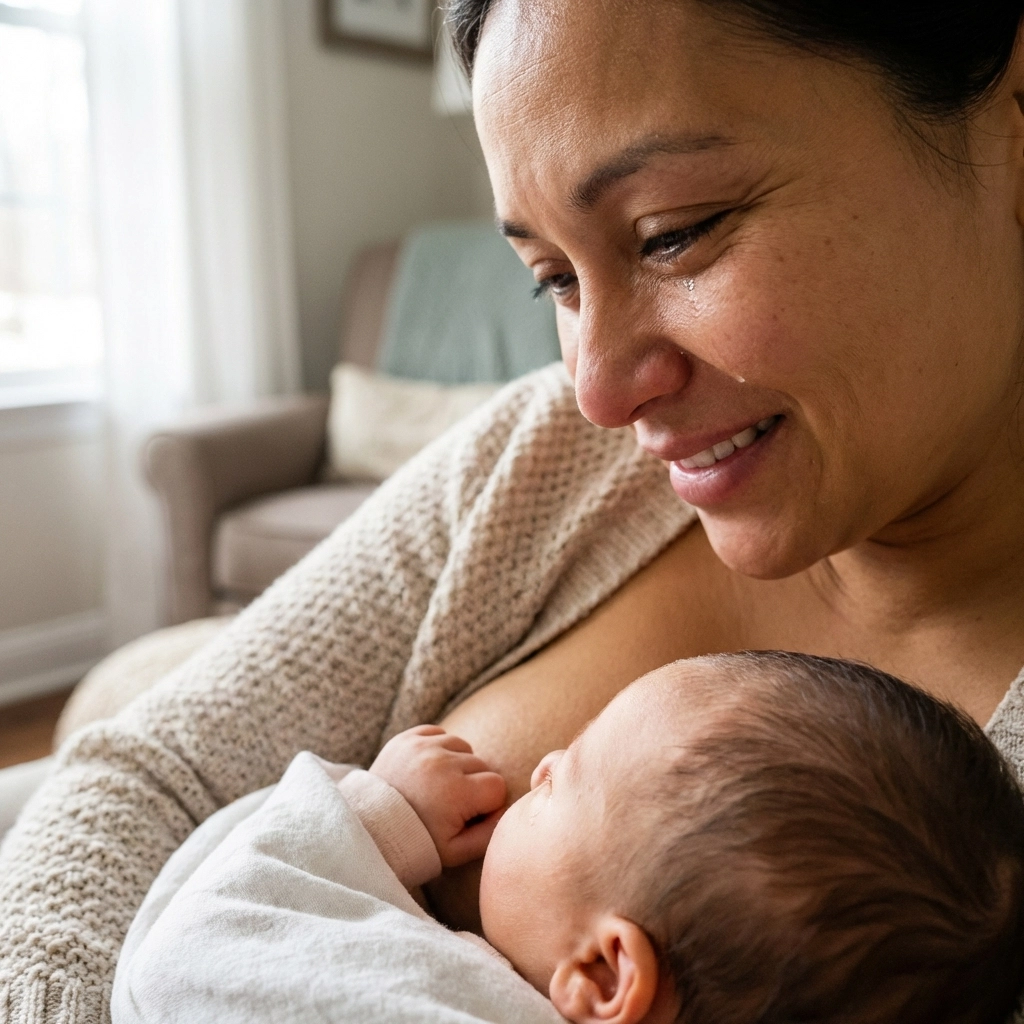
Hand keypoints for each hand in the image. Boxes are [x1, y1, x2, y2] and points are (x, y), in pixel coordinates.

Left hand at [370, 726, 506, 866]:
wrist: (370, 828)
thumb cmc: (416, 841)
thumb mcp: (456, 852)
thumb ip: (490, 834)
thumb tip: (506, 811)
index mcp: (457, 792)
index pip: (497, 786)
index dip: (487, 804)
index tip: (467, 815)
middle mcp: (442, 763)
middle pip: (482, 765)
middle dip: (473, 784)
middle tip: (450, 804)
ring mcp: (423, 746)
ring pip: (463, 747)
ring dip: (458, 764)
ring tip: (439, 787)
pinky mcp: (407, 737)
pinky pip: (440, 734)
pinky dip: (439, 749)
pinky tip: (428, 771)